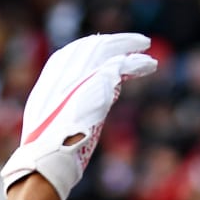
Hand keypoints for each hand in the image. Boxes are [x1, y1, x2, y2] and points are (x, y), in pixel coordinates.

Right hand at [1, 33, 157, 199]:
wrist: (49, 157)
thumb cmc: (49, 154)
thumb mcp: (53, 127)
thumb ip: (68, 112)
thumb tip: (95, 106)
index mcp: (49, 82)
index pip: (70, 55)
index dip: (90, 50)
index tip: (106, 49)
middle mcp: (62, 73)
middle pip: (90, 47)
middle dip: (112, 42)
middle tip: (132, 43)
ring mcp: (79, 76)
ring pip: (107, 50)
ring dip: (128, 45)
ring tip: (145, 45)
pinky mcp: (98, 82)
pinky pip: (122, 65)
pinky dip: (138, 63)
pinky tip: (150, 65)